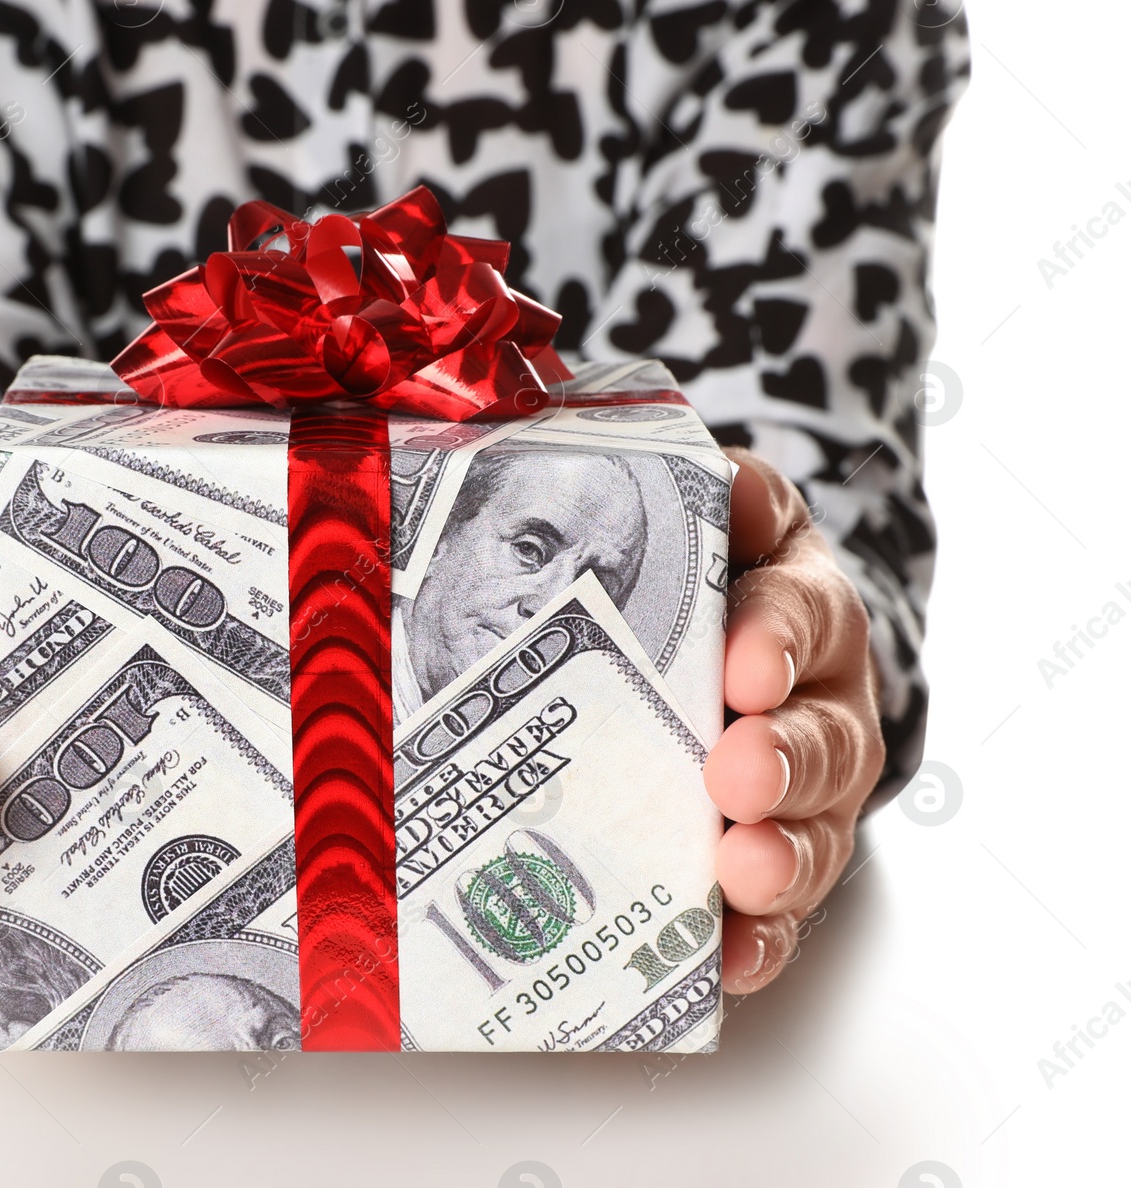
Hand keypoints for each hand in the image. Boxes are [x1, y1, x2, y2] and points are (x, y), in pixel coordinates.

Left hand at [704, 448, 884, 994]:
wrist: (728, 644)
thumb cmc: (712, 580)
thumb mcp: (723, 523)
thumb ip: (725, 499)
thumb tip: (724, 477)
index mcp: (804, 609)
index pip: (801, 614)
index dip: (776, 640)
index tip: (742, 667)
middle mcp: (822, 704)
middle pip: (822, 738)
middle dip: (781, 760)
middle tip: (735, 774)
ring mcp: (806, 792)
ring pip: (814, 831)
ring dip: (779, 857)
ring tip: (743, 874)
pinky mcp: (774, 858)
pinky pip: (777, 909)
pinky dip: (756, 938)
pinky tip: (728, 960)